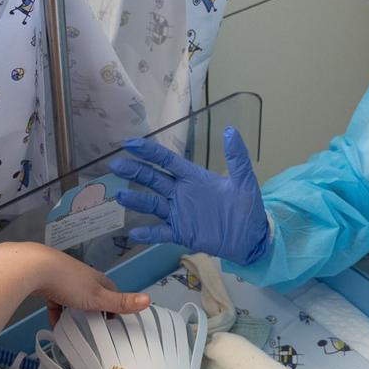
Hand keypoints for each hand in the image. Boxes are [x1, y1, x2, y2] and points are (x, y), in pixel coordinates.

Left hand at [11, 243, 149, 325]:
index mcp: (97, 278)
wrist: (34, 268)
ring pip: (72, 299)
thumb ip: (121, 302)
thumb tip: (150, 299)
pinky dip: (57, 313)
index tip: (115, 323)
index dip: (115, 306)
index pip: (111, 291)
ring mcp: (62, 278)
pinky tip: (56, 327)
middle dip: (93, 311)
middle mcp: (81, 276)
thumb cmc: (69, 283)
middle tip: (95, 331)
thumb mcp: (98, 297)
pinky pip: (55, 302)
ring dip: (74, 313)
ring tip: (76, 331)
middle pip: (92, 295)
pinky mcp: (46, 283)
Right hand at [108, 126, 269, 265]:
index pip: (167, 161)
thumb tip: (230, 130)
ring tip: (120, 196)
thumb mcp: (245, 181)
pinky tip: (134, 233)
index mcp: (193, 177)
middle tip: (115, 166)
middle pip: (153, 179)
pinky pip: (161, 232)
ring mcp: (179, 214)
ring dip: (136, 200)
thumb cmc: (247, 208)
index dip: (149, 152)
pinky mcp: (181, 233)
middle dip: (134, 172)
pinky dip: (148, 233)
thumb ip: (236, 158)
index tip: (130, 144)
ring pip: (152, 205)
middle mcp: (181, 193)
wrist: (252, 237)